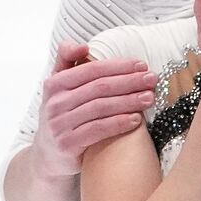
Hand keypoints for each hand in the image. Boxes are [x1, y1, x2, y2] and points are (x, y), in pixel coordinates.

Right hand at [32, 40, 158, 177]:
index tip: (141, 64)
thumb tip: (83, 46)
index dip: (118, 66)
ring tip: (149, 98)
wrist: (48, 155)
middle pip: (99, 88)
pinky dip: (119, 123)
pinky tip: (136, 120)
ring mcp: (59, 124)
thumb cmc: (62, 115)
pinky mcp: (67, 145)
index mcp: (54, 84)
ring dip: (129, 101)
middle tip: (152, 79)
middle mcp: (54, 103)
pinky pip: (98, 130)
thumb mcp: (58, 87)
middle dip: (129, 82)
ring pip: (101, 108)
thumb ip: (67, 61)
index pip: (91, 69)